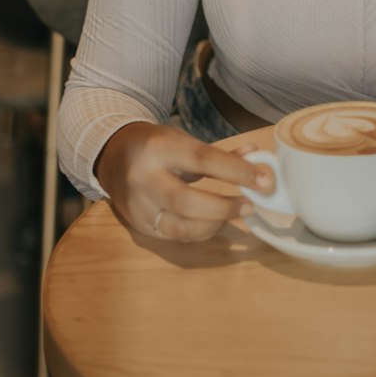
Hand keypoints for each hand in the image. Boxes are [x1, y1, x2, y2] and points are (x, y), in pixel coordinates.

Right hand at [94, 121, 274, 242]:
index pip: (202, 160)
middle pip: (187, 200)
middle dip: (224, 206)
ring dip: (215, 223)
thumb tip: (255, 156)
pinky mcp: (139, 226)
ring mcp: (139, 206)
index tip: (263, 180)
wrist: (112, 156)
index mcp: (158, 148)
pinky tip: (216, 222)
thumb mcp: (182, 140)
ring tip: (237, 213)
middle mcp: (144, 178)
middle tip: (251, 205)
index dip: (236, 171)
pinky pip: (175, 236)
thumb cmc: (155, 145)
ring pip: (180, 226)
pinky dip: (201, 232)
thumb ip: (218, 153)